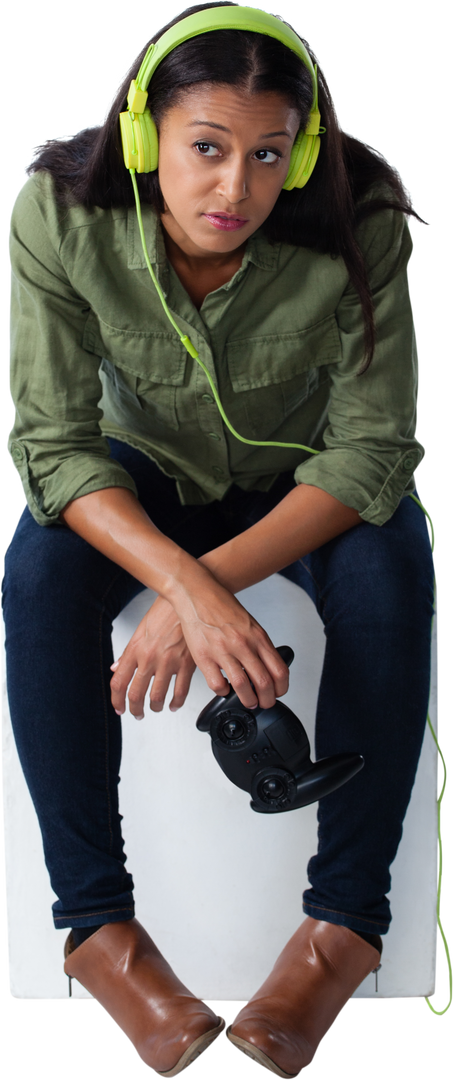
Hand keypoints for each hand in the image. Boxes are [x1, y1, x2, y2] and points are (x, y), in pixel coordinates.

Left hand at [110, 594, 195, 718]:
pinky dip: (176, 703)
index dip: (117, 700)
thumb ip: (128, 653)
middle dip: (135, 709)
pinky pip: (180, 692)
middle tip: (137, 713)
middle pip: (135, 694)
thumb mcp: (140, 630)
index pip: (119, 682)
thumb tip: (116, 668)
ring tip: (156, 708)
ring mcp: (168, 662)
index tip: (120, 708)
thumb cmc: (164, 611)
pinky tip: (174, 704)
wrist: (185, 599)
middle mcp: (149, 658)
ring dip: (155, 707)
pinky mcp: (187, 664)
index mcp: (135, 649)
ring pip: (157, 697)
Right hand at [172, 575, 289, 710]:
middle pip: (264, 683)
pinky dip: (223, 692)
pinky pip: (217, 684)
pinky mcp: (204, 657)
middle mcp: (243, 644)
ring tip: (248, 701)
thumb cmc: (222, 607)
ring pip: (242, 687)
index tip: (278, 692)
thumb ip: (258, 644)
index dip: (281, 687)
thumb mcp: (249, 624)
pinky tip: (224, 688)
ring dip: (248, 700)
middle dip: (267, 700)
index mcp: (257, 637)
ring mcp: (223, 651)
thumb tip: (266, 667)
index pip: (279, 670)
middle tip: (264, 703)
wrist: (197, 593)